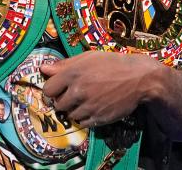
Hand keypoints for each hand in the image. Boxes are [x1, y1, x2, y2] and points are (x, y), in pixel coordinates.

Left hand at [41, 51, 161, 127]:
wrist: (138, 78)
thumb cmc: (112, 64)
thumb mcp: (87, 58)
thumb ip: (64, 65)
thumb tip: (43, 69)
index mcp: (73, 73)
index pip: (48, 89)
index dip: (52, 89)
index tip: (59, 88)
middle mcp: (78, 91)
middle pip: (58, 104)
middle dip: (63, 100)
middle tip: (74, 95)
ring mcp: (88, 106)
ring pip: (70, 115)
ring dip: (74, 110)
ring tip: (86, 101)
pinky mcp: (99, 118)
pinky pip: (82, 123)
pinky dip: (85, 118)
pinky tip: (93, 108)